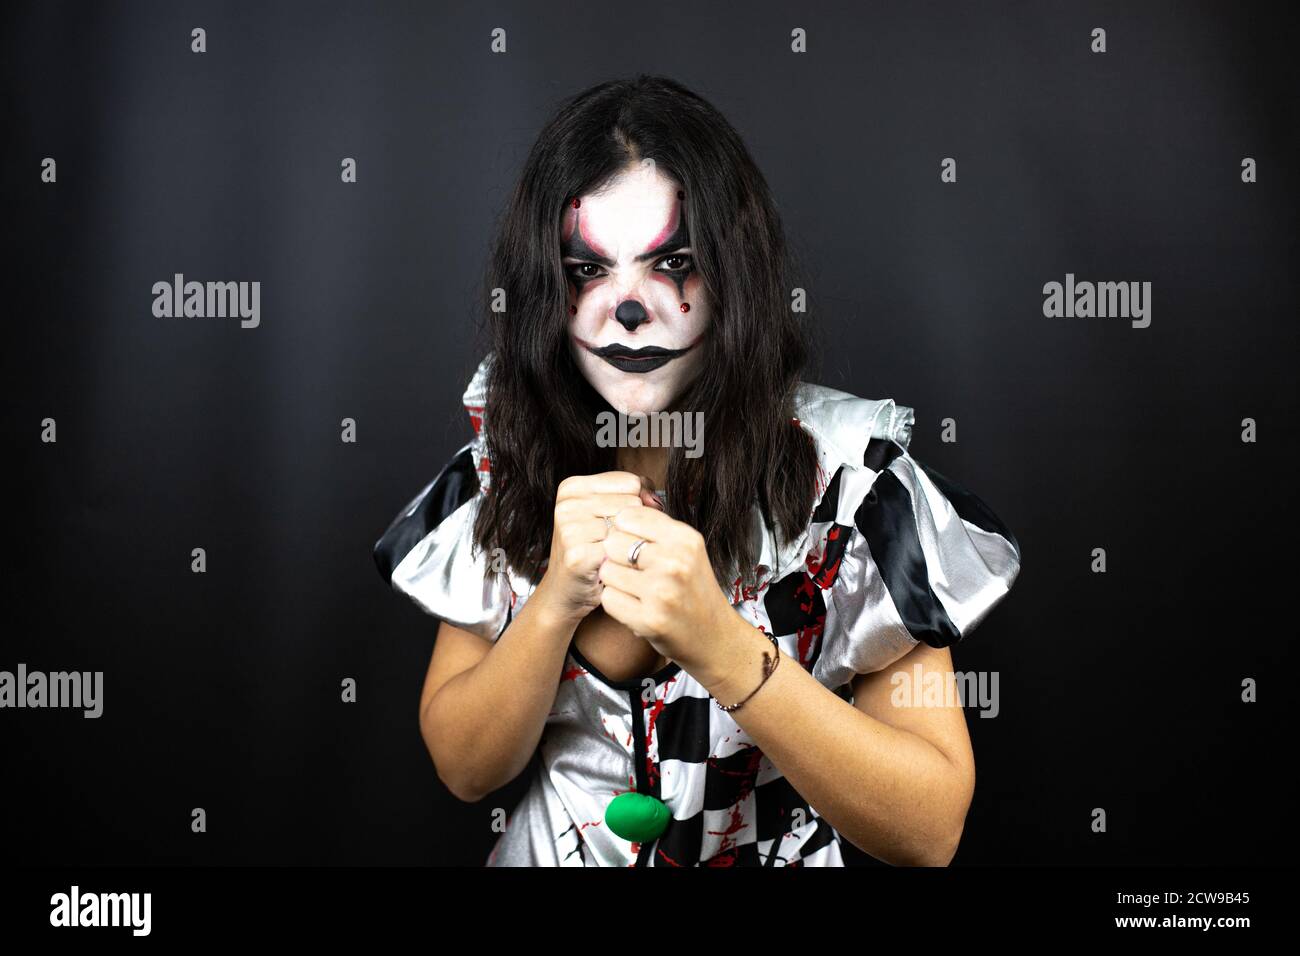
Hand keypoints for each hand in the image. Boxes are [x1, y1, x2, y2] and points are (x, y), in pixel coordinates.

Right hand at [533, 471, 661, 623]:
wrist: (564, 592)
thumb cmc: (591, 550)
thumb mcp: (607, 513)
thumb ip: (635, 495)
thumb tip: (655, 500)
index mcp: (572, 487)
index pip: (630, 481)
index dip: (638, 503)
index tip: (625, 521)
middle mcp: (568, 505)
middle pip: (632, 503)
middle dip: (634, 525)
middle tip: (618, 543)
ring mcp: (570, 529)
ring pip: (629, 527)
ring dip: (628, 544)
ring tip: (613, 554)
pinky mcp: (578, 555)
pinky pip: (622, 550)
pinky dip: (623, 562)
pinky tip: (611, 566)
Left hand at [596, 504, 738, 676]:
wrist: (714, 637)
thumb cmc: (693, 589)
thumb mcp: (686, 550)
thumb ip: (655, 528)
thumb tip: (616, 512)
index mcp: (685, 538)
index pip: (628, 516)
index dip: (623, 530)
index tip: (633, 543)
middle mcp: (675, 562)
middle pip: (613, 542)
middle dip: (616, 556)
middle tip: (634, 570)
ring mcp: (661, 592)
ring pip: (607, 571)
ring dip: (614, 581)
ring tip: (636, 589)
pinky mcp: (649, 620)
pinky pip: (608, 599)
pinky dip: (616, 603)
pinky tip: (635, 606)